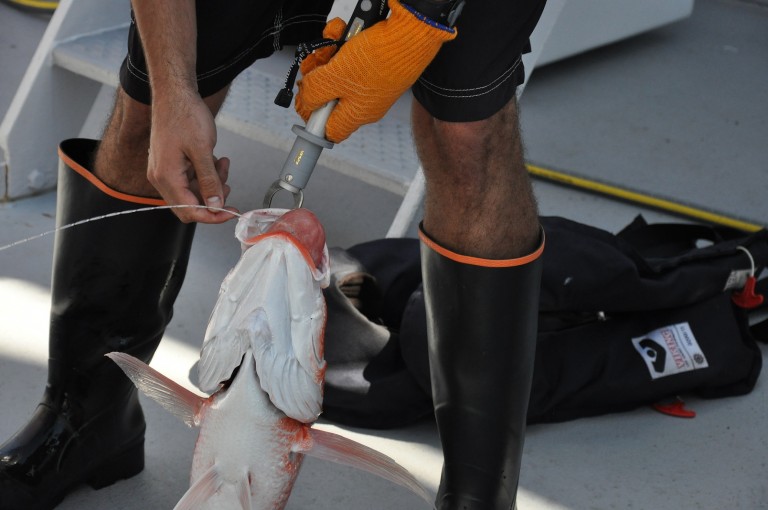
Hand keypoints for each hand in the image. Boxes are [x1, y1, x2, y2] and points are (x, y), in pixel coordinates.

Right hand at [146, 91, 238, 223]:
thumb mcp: (202, 150)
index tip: (230, 213)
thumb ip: (209, 181)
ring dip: (211, 183)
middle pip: (189, 204)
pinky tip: (215, 160)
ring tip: (222, 164)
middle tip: (227, 186)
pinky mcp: (170, 164)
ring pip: (192, 191)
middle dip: (212, 198)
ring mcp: (165, 170)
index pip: (189, 211)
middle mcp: (161, 177)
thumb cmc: (184, 115)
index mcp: (166, 177)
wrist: (174, 94)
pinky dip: (205, 173)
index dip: (212, 216)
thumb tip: (215, 205)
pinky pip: (190, 178)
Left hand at [295, 0, 456, 142]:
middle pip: (328, 95)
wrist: (413, 29)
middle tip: (316, 62)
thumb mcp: (336, 78)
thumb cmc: (381, 58)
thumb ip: (315, 92)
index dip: (311, 115)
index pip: (328, 129)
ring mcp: (369, 80)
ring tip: (331, 41)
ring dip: (327, 53)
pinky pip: (349, 54)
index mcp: (357, 114)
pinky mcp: (373, 60)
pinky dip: (341, 41)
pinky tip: (342, 31)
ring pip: (336, 71)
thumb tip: (305, 100)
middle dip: (317, 75)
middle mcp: (364, 101)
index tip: (301, 99)